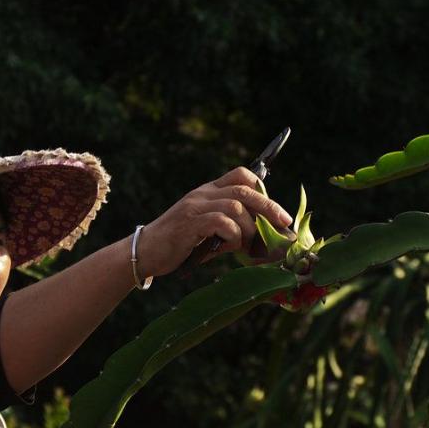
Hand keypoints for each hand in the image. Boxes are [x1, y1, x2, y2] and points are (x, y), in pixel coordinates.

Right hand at [135, 166, 293, 277]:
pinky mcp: (189, 224)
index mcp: (207, 192)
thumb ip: (230, 229)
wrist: (144, 252)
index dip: (262, 188)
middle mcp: (202, 194)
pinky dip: (233, 235)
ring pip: (236, 206)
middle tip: (284, 223)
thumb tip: (262, 238)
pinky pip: (221, 222)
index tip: (276, 211)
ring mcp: (195, 207)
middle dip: (269, 207)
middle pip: (245, 189)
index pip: (240, 174)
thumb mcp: (207, 232)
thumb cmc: (178, 245)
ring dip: (249, 227)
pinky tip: (229, 247)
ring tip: (246, 245)